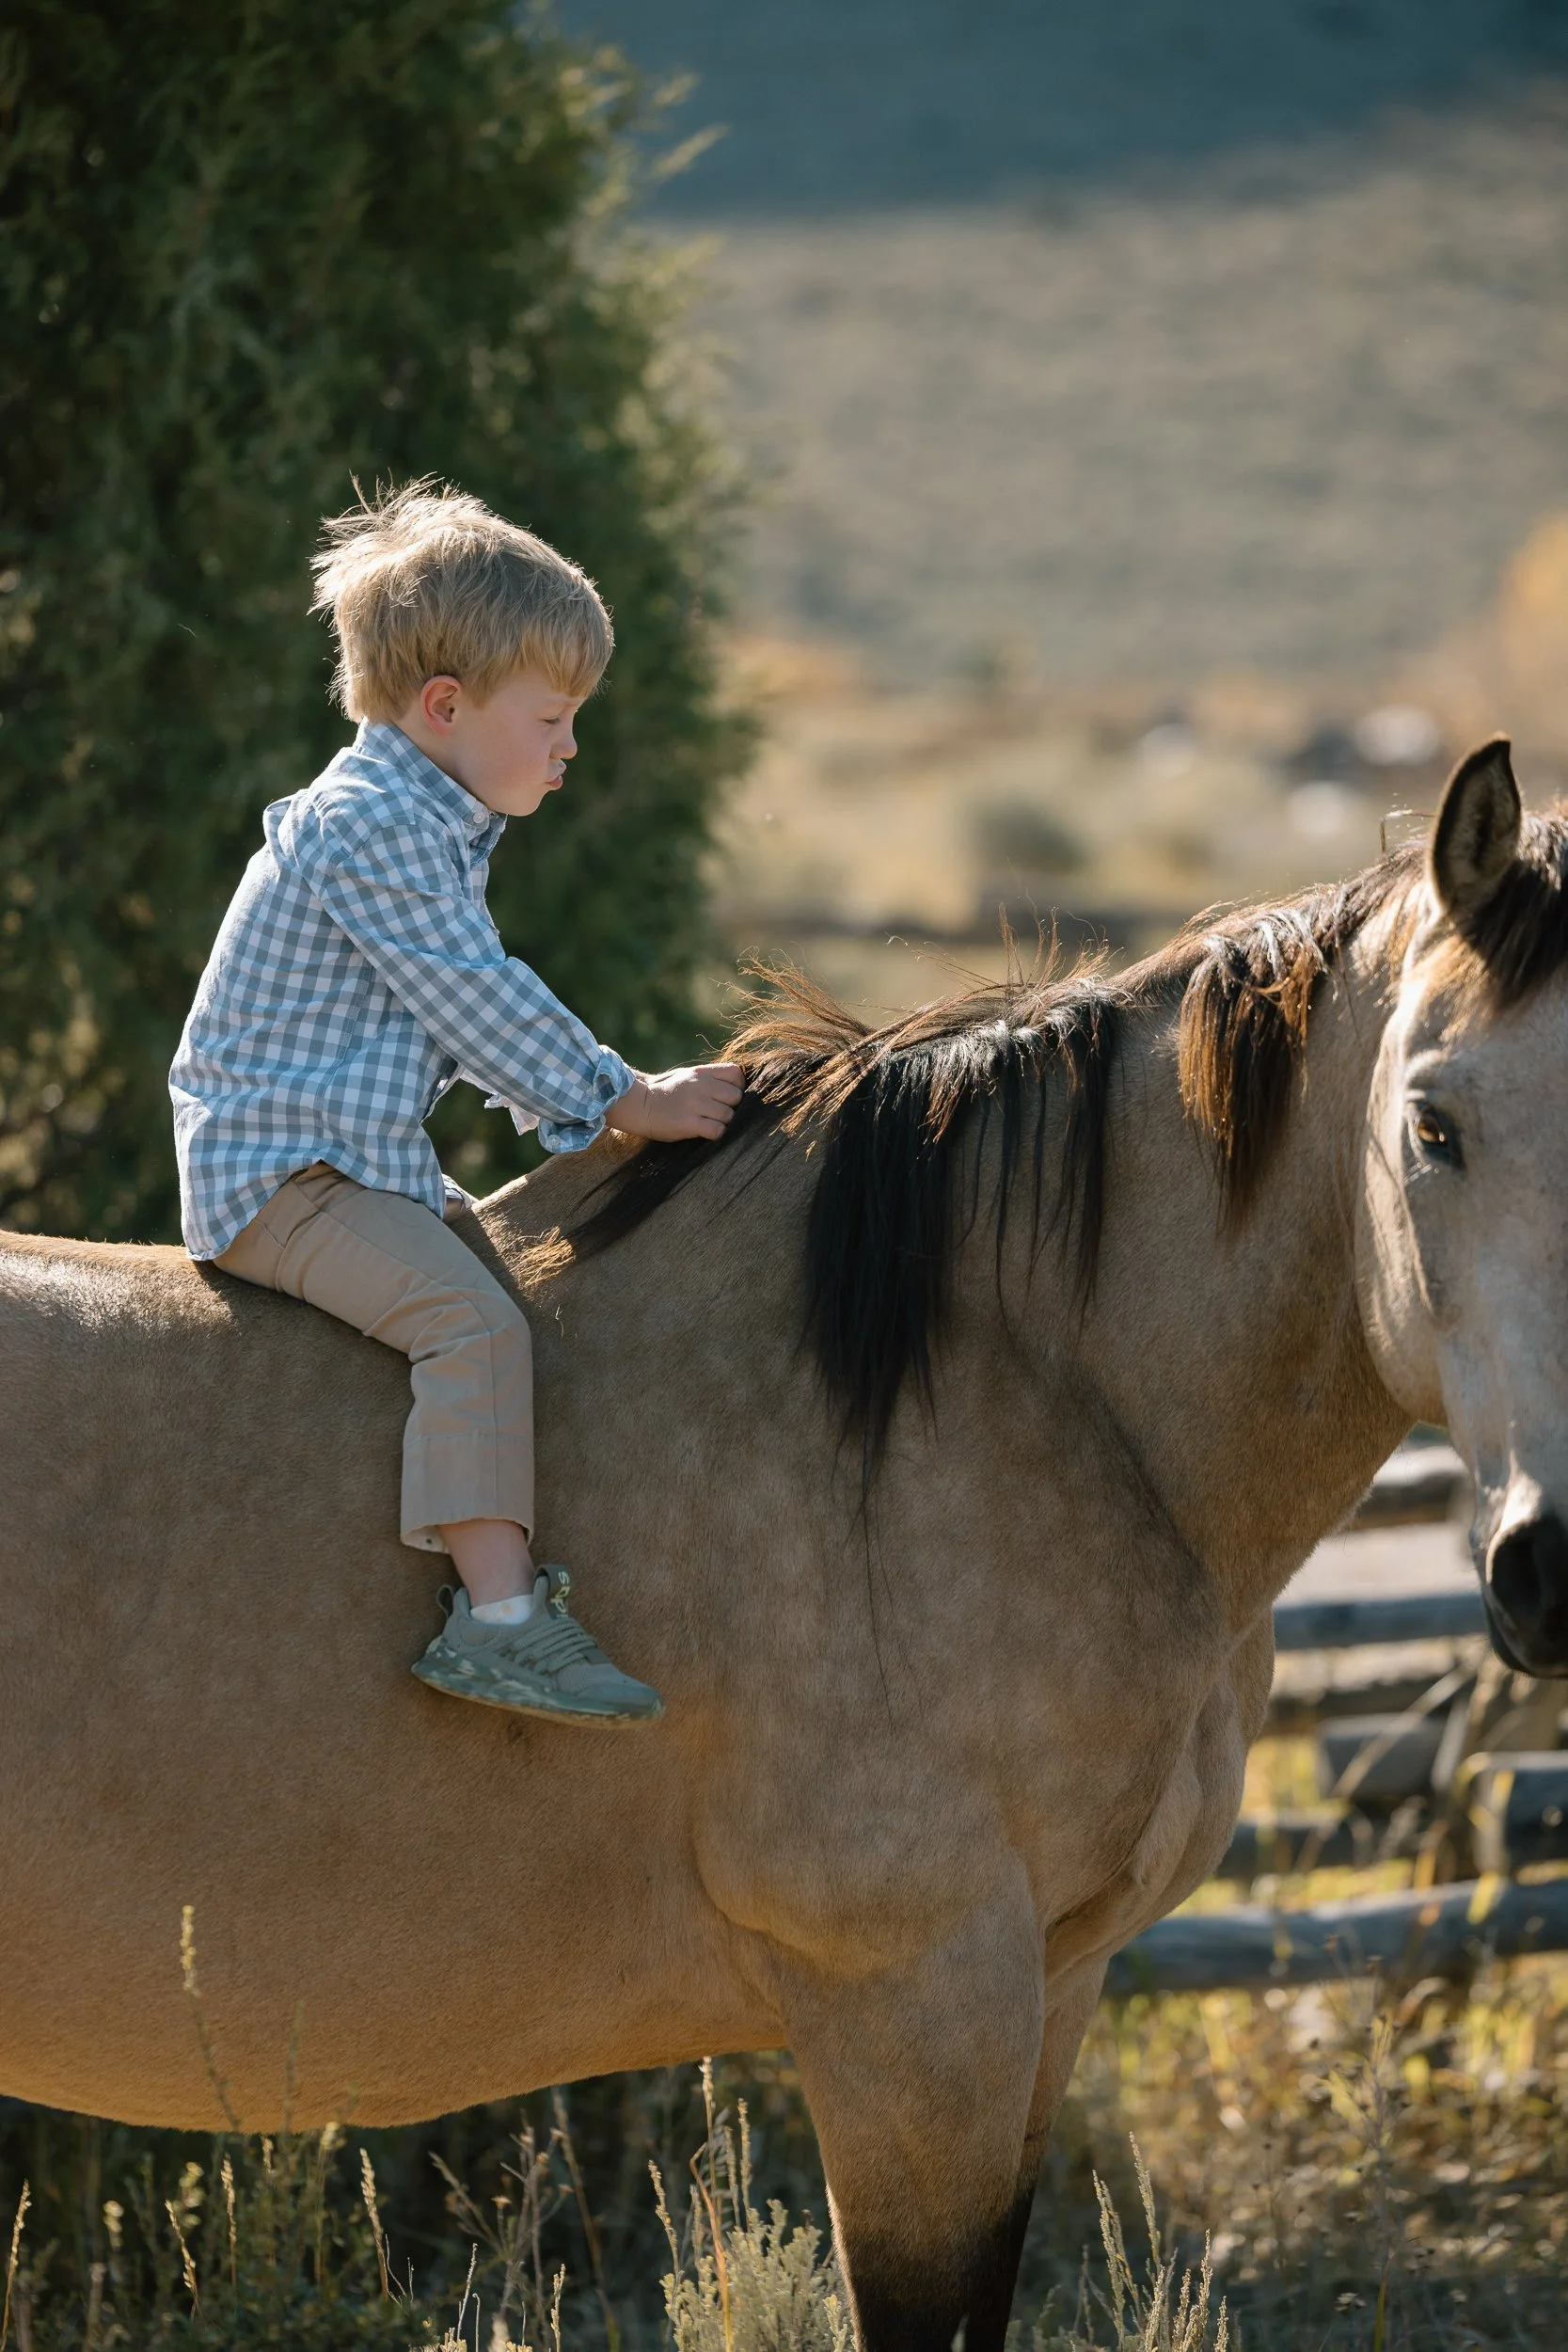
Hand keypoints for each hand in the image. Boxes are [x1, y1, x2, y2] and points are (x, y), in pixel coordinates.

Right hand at [605, 1061, 743, 1142]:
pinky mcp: (689, 1123)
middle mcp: (700, 1086)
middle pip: (736, 1097)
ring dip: (723, 1122)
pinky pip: (717, 1130)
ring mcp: (695, 1104)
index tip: (729, 1096)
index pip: (736, 1074)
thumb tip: (737, 1085)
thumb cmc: (665, 1092)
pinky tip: (705, 1132)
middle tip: (718, 1112)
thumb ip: (709, 1077)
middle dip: (731, 1106)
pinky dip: (716, 1133)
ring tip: (709, 1122)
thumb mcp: (686, 1075)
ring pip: (728, 1115)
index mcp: (701, 1072)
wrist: (639, 1105)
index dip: (738, 1086)